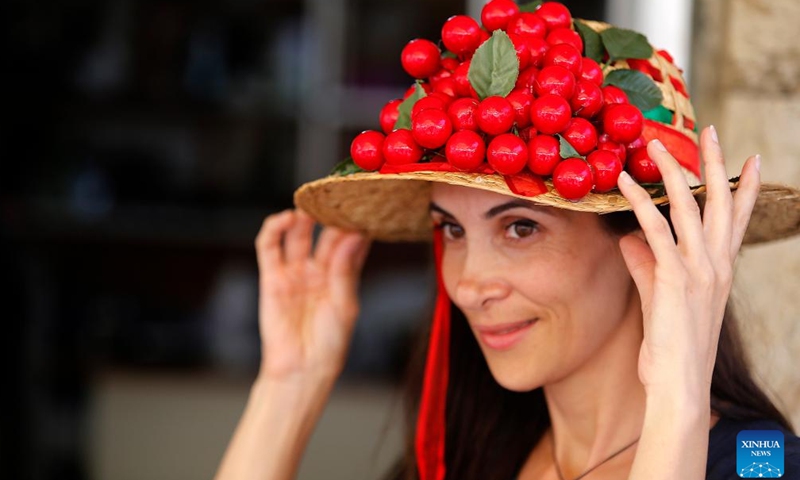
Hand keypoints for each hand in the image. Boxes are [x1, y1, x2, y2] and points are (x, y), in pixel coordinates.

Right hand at [254, 210, 370, 381]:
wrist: (301, 370)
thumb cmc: (329, 344)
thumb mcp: (345, 305)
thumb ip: (346, 269)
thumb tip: (354, 235)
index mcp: (343, 276)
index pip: (351, 242)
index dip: (355, 224)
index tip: (364, 206)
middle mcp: (319, 270)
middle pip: (325, 233)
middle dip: (330, 216)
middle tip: (336, 198)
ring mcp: (295, 272)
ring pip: (297, 235)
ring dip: (302, 217)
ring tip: (310, 207)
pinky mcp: (271, 277)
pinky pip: (269, 247)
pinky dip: (273, 229)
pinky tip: (284, 218)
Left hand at [616, 127, 760, 394]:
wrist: (678, 383)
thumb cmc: (671, 345)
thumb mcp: (659, 296)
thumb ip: (645, 264)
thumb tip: (628, 238)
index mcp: (720, 270)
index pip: (737, 220)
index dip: (744, 188)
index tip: (749, 159)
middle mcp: (716, 265)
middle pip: (721, 203)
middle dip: (716, 164)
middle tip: (711, 131)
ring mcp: (697, 270)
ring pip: (688, 208)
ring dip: (672, 171)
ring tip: (657, 143)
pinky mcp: (673, 278)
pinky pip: (655, 230)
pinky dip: (637, 202)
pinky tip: (624, 180)